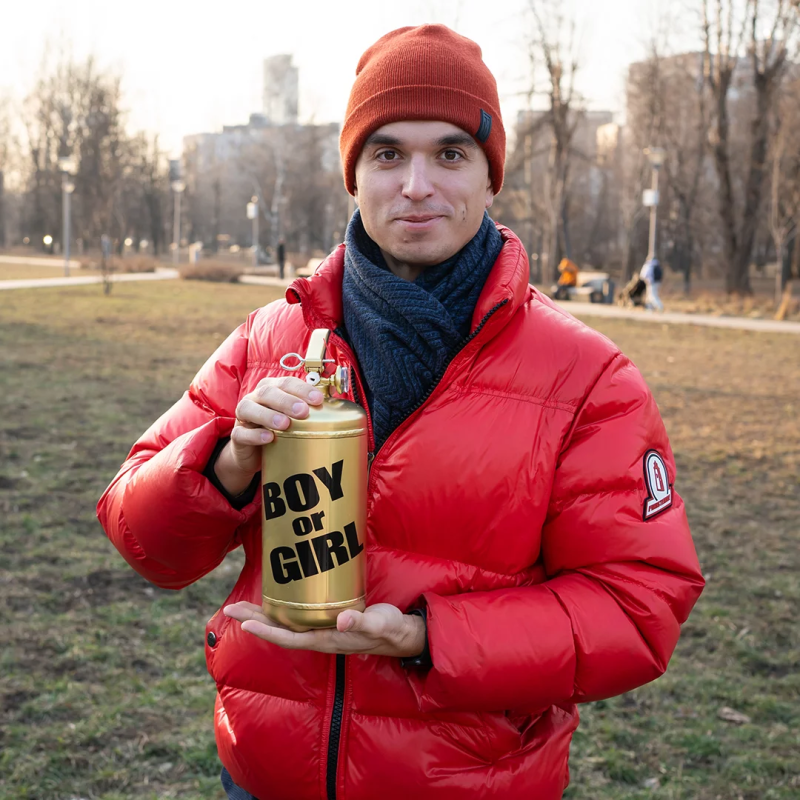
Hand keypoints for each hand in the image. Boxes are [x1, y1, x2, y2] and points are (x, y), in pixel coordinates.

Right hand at [214, 376, 324, 494]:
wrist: (254, 452)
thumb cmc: (279, 430)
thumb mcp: (294, 418)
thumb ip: (309, 409)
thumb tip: (338, 406)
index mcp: (272, 389)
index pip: (287, 383)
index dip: (302, 389)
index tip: (318, 400)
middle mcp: (256, 398)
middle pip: (268, 392)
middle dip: (287, 400)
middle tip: (303, 411)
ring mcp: (244, 416)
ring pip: (250, 408)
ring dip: (269, 415)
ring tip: (285, 424)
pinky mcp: (238, 435)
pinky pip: (242, 433)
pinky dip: (255, 435)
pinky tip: (269, 438)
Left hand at [222, 601, 426, 657]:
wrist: (400, 634)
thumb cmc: (389, 629)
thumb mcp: (378, 624)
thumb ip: (361, 623)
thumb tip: (341, 621)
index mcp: (326, 639)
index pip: (289, 637)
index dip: (267, 630)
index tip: (244, 624)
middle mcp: (319, 637)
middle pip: (280, 630)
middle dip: (254, 620)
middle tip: (230, 608)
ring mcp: (321, 631)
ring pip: (285, 624)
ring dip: (262, 615)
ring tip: (241, 606)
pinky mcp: (326, 622)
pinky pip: (296, 618)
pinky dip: (280, 611)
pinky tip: (273, 602)